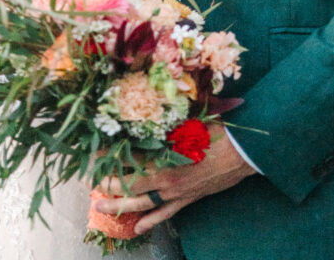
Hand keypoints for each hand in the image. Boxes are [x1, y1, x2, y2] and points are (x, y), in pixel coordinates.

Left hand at [93, 124, 254, 234]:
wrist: (243, 150)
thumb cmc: (216, 129)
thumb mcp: (188, 119)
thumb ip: (165, 120)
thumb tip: (145, 106)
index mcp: (164, 155)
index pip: (128, 158)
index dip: (108, 157)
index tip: (92, 153)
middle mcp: (166, 177)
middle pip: (129, 183)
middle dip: (108, 182)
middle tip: (90, 181)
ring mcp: (176, 191)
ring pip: (142, 203)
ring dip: (119, 206)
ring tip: (99, 207)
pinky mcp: (188, 199)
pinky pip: (166, 214)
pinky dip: (151, 221)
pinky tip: (137, 228)